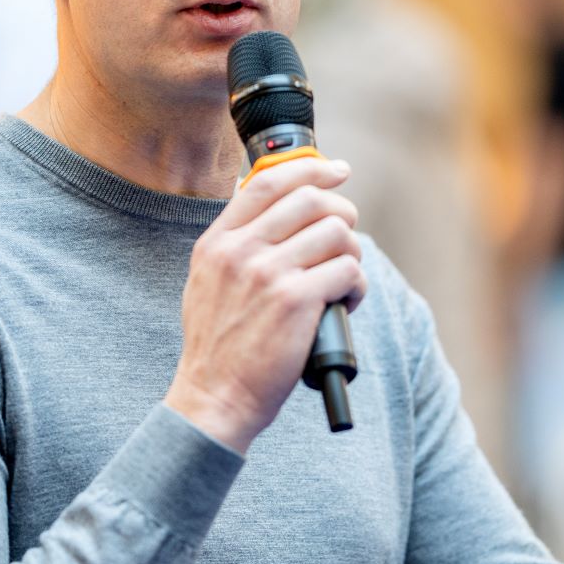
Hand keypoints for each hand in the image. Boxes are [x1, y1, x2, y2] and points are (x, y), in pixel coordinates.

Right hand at [166, 157, 366, 452]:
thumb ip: (232, 243)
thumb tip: (269, 205)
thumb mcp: (206, 281)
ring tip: (344, 278)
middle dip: (342, 211)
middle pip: (311, 199)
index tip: (337, 170)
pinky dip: (357, 286)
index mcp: (218, 241)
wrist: (214, 397)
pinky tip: (347, 302)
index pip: (269, 181)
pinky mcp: (296, 301)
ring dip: (352, 253)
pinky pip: (348, 271)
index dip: (311, 167)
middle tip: (347, 235)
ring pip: (336, 232)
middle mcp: (240, 251)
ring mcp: (268, 274)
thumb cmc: (218, 345)